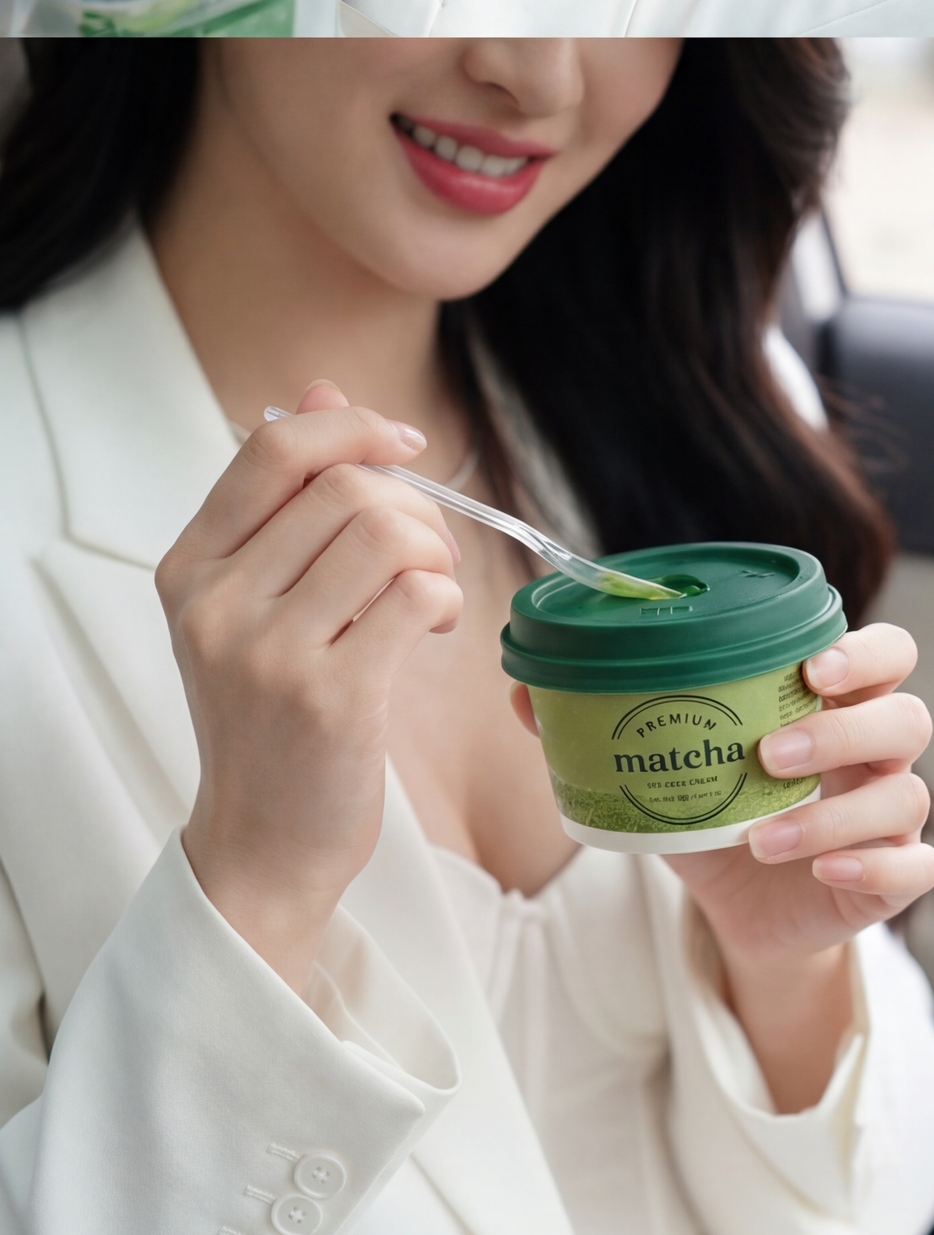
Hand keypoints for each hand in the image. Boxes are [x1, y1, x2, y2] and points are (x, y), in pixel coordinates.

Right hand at [159, 382, 462, 994]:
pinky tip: (427, 631)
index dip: (353, 427)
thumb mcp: (256, 600)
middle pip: (348, 487)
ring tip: (425, 596)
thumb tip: (323, 390)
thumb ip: (288, 496)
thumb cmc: (272, 713)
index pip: (274, 447)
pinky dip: (442, 601)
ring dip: (434, 554)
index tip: (403, 446)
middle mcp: (216, 604)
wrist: (262, 844)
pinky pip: (417, 595)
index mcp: (190, 567)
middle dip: (414, 508)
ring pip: (389, 533)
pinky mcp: (330, 697)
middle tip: (425, 558)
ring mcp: (268, 652)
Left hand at [511, 619, 933, 1111]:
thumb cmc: (721, 819)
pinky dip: (871, 868)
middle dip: (845, 731)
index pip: (887, 655)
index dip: (863, 653)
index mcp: (836, 705)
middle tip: (772, 751)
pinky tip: (820, 871)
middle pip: (907, 717)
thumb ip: (611, 729)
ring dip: (835, 813)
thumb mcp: (669, 774)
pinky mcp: (893, 878)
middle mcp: (877, 753)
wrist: (745, 911)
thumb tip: (524, 694)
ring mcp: (892, 815)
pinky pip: (914, 867)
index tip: (810, 666)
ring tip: (765, 834)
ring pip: (904, 795)